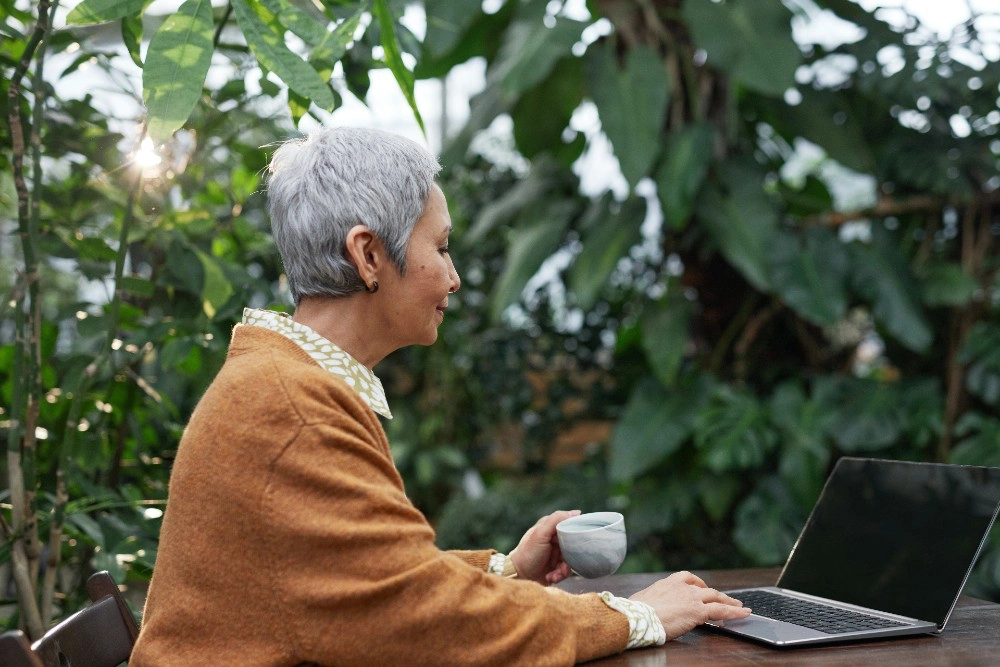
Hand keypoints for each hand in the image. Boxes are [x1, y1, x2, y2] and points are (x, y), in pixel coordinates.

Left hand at [508, 509, 580, 584]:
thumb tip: (576, 512)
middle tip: (562, 563)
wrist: (520, 575)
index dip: (574, 536)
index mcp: (551, 528)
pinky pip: (566, 570)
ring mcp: (556, 553)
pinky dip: (559, 575)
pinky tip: (550, 576)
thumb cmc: (528, 553)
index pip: (571, 526)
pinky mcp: (557, 567)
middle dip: (569, 557)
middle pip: (573, 546)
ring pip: (571, 560)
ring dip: (563, 569)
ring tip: (555, 573)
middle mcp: (555, 539)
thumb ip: (556, 520)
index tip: (575, 543)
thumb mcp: (541, 533)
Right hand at [629, 570, 751, 639]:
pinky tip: (744, 614)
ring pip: (716, 597)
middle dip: (716, 593)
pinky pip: (721, 611)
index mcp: (667, 583)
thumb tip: (644, 606)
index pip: (686, 578)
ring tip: (739, 606)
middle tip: (726, 598)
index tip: (701, 588)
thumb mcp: (642, 601)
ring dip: (729, 601)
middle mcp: (681, 587)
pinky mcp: (698, 611)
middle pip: (705, 588)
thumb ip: (650, 601)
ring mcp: (691, 598)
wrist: (638, 617)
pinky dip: (735, 612)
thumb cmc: (634, 612)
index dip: (697, 584)